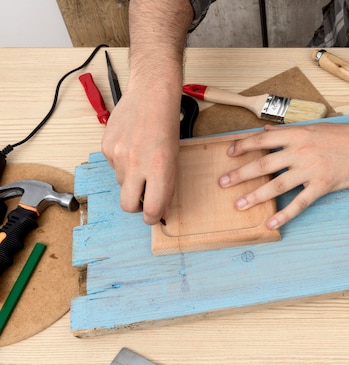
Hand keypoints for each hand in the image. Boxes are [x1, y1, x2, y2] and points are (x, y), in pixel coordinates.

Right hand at [101, 87, 180, 224]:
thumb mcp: (175, 158)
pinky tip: (131, 146)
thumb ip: (167, 185)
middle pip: (127, 205)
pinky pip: (112, 166)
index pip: (152, 209)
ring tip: (141, 158)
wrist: (151, 95)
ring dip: (131, 179)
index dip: (152, 218)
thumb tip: (161, 210)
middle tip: (144, 198)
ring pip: (121, 183)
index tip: (153, 216)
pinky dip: (121, 162)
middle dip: (136, 207)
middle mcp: (136, 165)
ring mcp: (118, 155)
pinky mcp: (106, 146)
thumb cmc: (168, 126)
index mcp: (159, 169)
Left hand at [218, 123, 348, 228]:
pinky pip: (299, 203)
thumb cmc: (345, 136)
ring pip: (276, 185)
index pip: (263, 140)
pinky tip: (271, 223)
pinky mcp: (322, 186)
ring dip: (255, 196)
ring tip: (239, 205)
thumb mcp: (315, 128)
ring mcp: (310, 169)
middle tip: (222, 183)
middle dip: (240, 174)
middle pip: (263, 164)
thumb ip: (290, 132)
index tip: (229, 153)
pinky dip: (284, 215)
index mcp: (297, 135)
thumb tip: (268, 131)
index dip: (243, 146)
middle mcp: (300, 151)